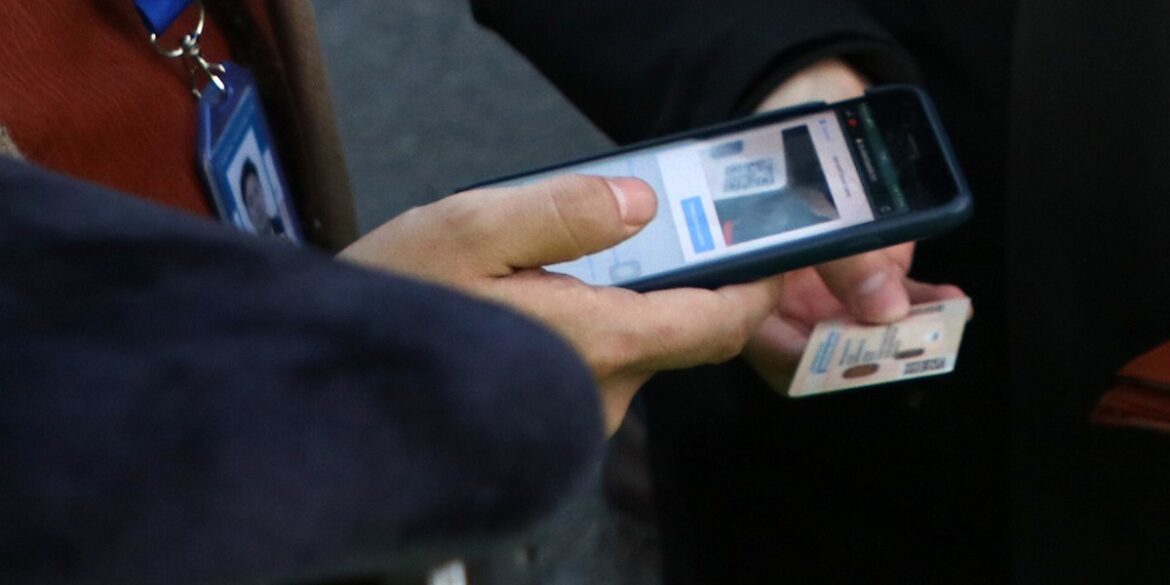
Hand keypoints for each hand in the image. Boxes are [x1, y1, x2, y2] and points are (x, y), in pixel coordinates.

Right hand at [340, 175, 782, 432]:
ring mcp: (575, 421)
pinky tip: (528, 310)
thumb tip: (640, 203)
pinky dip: (584, 334)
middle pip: (674, 334)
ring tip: (549, 270)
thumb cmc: (391, 312)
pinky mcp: (550, 428)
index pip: (715, 325)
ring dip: (615, 306)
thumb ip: (563, 211)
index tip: (767, 254)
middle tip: (625, 235)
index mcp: (595, 343)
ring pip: (630, 352)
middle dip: (668, 284)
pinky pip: (594, 374)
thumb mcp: (467, 230)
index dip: (753, 288)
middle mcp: (599, 396)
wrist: (328, 397)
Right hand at [743, 58, 968, 390]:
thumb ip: (841, 254)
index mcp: (747, 284)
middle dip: (871, 351)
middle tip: (909, 340)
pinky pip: (894, 300)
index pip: (777, 350)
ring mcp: (825, 285)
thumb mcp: (806, 188)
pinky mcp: (863, 267)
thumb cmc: (778, 140)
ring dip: (907, 329)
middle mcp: (783, 295)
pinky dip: (923, 303)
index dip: (814, 362)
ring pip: (866, 330)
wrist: (802, 92)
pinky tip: (951, 299)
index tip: (857, 354)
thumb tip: (885, 308)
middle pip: (825, 351)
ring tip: (943, 318)